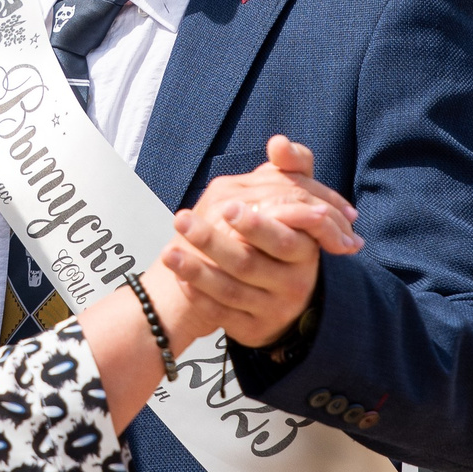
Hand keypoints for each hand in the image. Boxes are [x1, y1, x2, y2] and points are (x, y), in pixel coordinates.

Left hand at [161, 136, 360, 347]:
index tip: (224, 207)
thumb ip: (293, 166)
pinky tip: (178, 280)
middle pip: (248, 262)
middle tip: (181, 220)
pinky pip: (221, 313)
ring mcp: (272, 309)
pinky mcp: (252, 329)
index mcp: (304, 251)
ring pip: (230, 290)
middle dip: (213, 242)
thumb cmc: (286, 234)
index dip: (255, 225)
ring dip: (195, 270)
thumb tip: (277, 142)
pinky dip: (199, 297)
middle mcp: (293, 283)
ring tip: (167, 252)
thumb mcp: (295, 198)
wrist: (286, 290)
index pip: (281, 238)